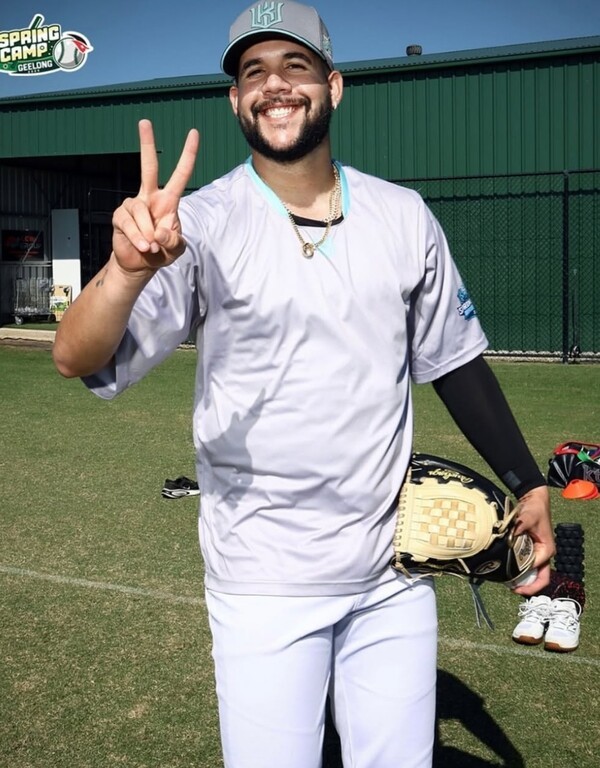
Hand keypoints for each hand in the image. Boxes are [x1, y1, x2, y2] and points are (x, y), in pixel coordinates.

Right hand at [112, 119, 199, 272]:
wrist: (140, 264)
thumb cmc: (161, 252)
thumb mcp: (176, 249)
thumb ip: (173, 240)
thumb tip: (159, 232)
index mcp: (168, 201)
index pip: (180, 174)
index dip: (188, 155)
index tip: (193, 133)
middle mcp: (150, 198)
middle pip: (148, 166)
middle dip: (146, 144)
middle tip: (145, 121)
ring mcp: (133, 205)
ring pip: (139, 210)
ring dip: (147, 232)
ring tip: (151, 247)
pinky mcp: (120, 217)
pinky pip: (128, 223)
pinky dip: (137, 237)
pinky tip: (142, 246)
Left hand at [511, 485, 554, 595]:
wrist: (533, 499)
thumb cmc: (534, 508)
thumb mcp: (528, 516)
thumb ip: (520, 526)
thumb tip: (510, 536)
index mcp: (546, 550)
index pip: (539, 571)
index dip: (527, 580)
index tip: (513, 584)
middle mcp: (544, 554)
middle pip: (540, 577)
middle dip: (528, 586)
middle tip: (512, 589)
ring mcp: (538, 553)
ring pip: (534, 573)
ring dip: (523, 580)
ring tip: (508, 584)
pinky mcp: (531, 549)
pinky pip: (527, 565)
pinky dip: (519, 571)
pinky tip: (507, 572)